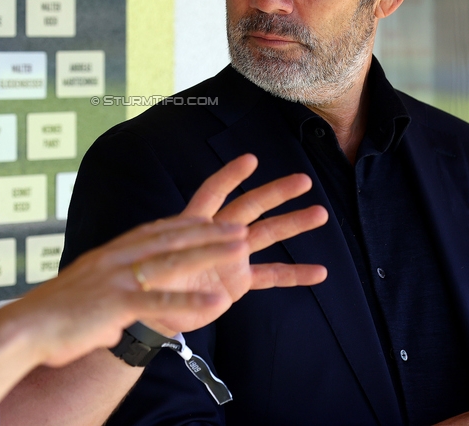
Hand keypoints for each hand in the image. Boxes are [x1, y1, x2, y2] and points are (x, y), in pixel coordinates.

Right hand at [4, 213, 247, 368]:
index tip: (210, 218)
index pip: (154, 231)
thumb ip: (106, 296)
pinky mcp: (116, 305)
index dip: (185, 224)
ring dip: (209, 253)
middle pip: (170, 239)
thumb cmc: (52, 316)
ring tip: (240, 249)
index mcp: (109, 254)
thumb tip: (115, 314)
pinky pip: (159, 303)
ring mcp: (117, 279)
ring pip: (172, 262)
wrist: (23, 328)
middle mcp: (115, 259)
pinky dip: (188, 301)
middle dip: (208, 232)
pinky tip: (214, 302)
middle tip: (238, 227)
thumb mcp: (84, 293)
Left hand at [146, 153, 328, 333]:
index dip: (229, 176)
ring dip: (293, 224)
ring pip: (267, 235)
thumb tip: (219, 243)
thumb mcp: (158, 261)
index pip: (213, 192)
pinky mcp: (239, 282)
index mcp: (195, 223)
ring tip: (320, 214)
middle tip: (303, 181)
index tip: (251, 159)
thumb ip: (182, 250)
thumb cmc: (148, 279)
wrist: (151, 310)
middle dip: (276, 193)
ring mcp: (231, 257)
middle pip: (250, 206)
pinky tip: (319, 272)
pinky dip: (293, 274)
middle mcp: (217, 235)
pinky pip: (270, 275)